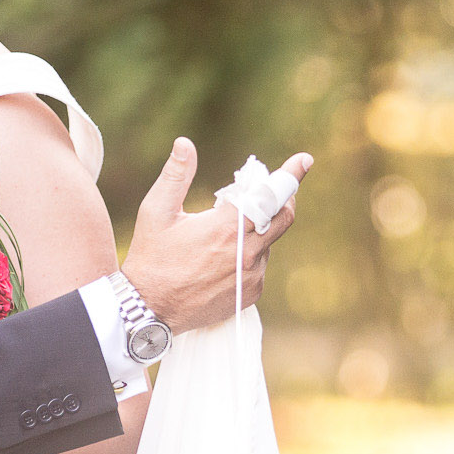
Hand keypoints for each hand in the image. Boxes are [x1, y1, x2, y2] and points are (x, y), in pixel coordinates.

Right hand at [120, 139, 311, 332]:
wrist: (149, 310)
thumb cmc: (150, 258)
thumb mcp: (156, 212)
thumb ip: (175, 175)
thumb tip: (185, 143)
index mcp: (227, 228)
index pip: (270, 195)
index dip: (289, 175)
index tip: (304, 160)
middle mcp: (246, 253)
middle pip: (284, 218)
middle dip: (284, 199)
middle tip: (273, 189)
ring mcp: (251, 276)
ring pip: (269, 243)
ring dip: (259, 230)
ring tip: (230, 230)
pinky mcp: (250, 294)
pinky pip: (261, 267)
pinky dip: (251, 255)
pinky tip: (226, 257)